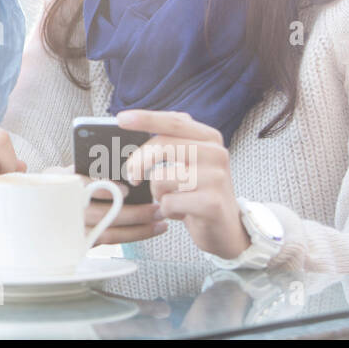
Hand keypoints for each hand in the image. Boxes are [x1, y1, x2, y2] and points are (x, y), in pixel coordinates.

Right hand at [59, 166, 166, 243]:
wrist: (42, 212)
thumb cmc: (60, 184)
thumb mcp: (65, 170)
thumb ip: (86, 168)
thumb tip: (119, 164)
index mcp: (58, 183)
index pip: (80, 186)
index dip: (103, 190)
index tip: (125, 191)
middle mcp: (64, 209)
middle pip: (101, 215)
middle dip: (133, 213)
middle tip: (157, 208)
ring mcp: (71, 230)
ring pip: (108, 233)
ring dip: (138, 230)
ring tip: (160, 223)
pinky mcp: (80, 243)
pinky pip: (109, 241)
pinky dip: (131, 236)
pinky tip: (148, 230)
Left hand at [116, 109, 250, 260]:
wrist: (227, 229)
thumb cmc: (199, 192)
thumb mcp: (190, 162)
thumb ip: (172, 141)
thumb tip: (133, 122)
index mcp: (210, 139)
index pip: (174, 122)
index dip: (146, 119)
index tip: (120, 118)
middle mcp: (216, 154)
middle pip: (163, 147)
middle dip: (138, 162)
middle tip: (132, 177)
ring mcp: (216, 178)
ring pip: (160, 178)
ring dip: (157, 193)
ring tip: (172, 199)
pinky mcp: (211, 203)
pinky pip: (168, 202)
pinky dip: (167, 210)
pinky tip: (182, 213)